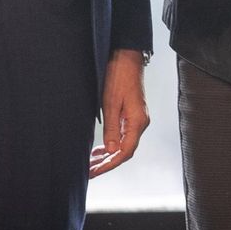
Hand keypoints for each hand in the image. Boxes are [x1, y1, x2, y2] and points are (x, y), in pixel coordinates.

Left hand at [89, 48, 149, 177]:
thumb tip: (110, 151)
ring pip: (124, 144)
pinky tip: (101, 148)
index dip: (109, 164)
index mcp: (137, 122)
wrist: (127, 57)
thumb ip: (111, 128)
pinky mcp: (132, 115)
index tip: (94, 171)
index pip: (125, 152)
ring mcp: (137, 119)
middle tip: (89, 171)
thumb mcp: (110, 102)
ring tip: (92, 162)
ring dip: (108, 155)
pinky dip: (112, 144)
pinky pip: (123, 136)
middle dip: (107, 163)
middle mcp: (140, 123)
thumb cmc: (119, 76)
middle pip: (125, 151)